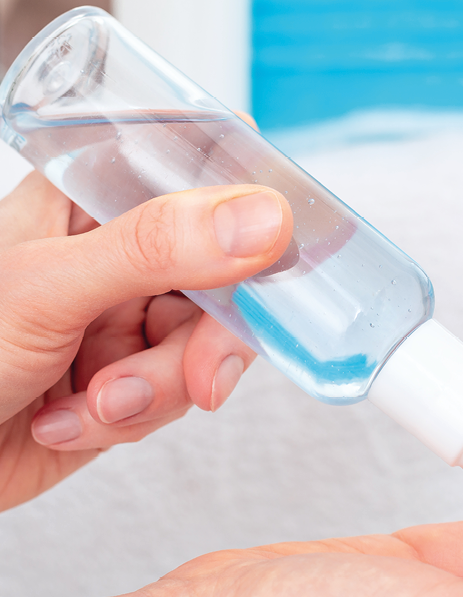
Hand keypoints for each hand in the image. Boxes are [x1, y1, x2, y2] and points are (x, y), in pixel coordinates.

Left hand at [0, 173, 291, 509]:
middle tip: (198, 381)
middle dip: (204, 344)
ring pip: (204, 348)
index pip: (197, 175)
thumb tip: (263, 217)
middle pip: (221, 280)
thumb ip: (155, 248)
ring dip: (155, 392)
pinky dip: (134, 420)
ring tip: (93, 406)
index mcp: (92, 199)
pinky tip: (72, 422)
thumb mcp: (50, 288)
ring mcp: (126, 320)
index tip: (279, 256)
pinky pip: (175, 395)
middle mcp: (119, 256)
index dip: (249, 210)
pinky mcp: (131, 380)